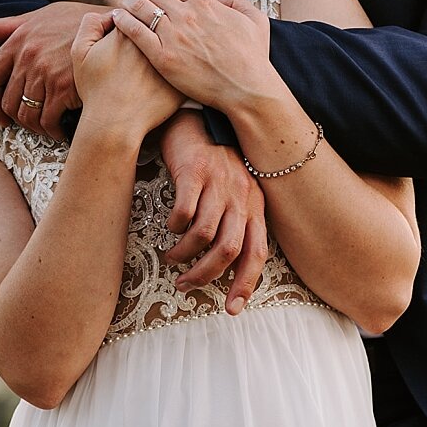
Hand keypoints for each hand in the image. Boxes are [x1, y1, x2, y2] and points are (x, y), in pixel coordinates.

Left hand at [0, 1, 105, 139]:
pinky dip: (52, 131)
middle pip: (8, 102)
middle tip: (30, 124)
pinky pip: (48, 121)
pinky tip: (61, 131)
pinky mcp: (65, 86)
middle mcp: (28, 56)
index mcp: (18, 40)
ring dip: (35, 128)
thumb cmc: (76, 22)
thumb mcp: (40, 16)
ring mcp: (46, 72)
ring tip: (47, 128)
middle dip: (17, 119)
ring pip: (27, 115)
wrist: (116, 27)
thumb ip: (6, 26)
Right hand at [70, 11, 181, 136]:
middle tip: (150, 35)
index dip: (136, 13)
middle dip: (156, 22)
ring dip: (173, 39)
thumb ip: (90, 24)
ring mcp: (170, 58)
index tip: (134, 22)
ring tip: (164, 49)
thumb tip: (110, 13)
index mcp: (129, 31)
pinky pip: (188, 61)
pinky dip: (184, 61)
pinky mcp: (182, 77)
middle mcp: (153, 41)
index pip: (139, 6)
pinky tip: (178, 67)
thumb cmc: (95, 89)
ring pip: (177, 37)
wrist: (115, 123)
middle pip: (160, 19)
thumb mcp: (80, 52)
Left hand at [114, 0, 280, 110]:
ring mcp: (173, 36)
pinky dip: (123, 21)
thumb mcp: (255, 22)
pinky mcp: (162, 57)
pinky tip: (117, 19)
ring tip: (122, 4)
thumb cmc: (253, 58)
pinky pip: (135, 32)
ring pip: (139, 8)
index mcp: (204, 3)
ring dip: (127, 2)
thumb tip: (224, 0)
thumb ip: (239, 4)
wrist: (246, 89)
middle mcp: (186, 15)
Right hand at [158, 110, 267, 313]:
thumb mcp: (236, 190)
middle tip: (186, 284)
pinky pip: (184, 211)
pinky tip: (168, 226)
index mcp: (255, 205)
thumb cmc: (215, 161)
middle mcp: (241, 195)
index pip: (258, 253)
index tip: (231, 309)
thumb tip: (227, 260)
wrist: (198, 118)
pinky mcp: (194, 171)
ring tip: (172, 258)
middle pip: (229, 250)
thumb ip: (236, 220)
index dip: (246, 284)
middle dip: (206, 275)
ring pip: (204, 234)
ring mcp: (218, 183)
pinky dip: (175, 226)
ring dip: (185, 254)